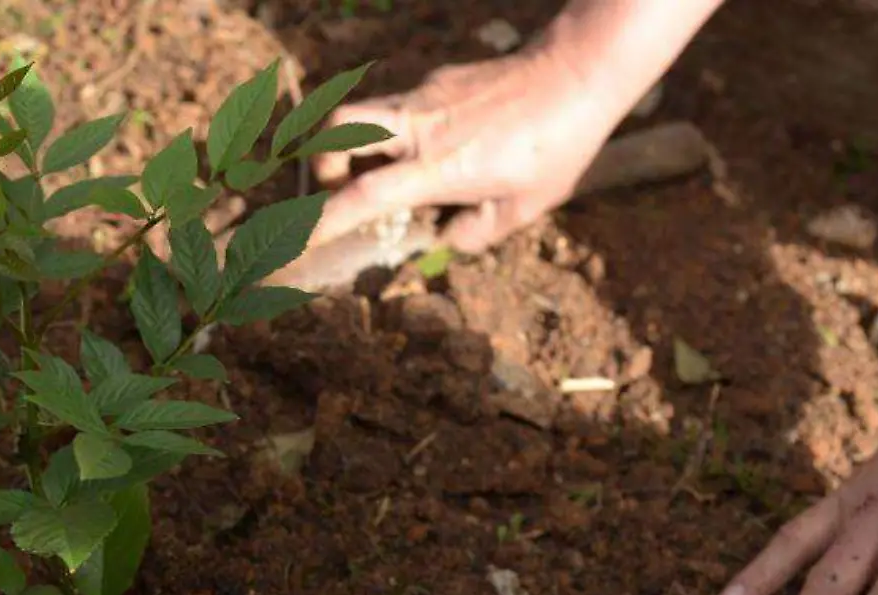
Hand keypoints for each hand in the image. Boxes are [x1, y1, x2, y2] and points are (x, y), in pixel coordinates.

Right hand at [309, 44, 623, 251]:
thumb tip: (443, 239)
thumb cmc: (557, 145)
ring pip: (360, 112)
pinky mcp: (437, 80)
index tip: (299, 240)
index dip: (324, 221)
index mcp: (437, 168)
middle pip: (336, 131)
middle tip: (337, 188)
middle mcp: (420, 129)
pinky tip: (436, 143)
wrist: (579, 72)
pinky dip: (397, 130)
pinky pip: (400, 106)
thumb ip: (477, 232)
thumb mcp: (524, 207)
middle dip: (320, 163)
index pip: (363, 196)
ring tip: (379, 170)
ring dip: (352, 144)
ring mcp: (425, 98)